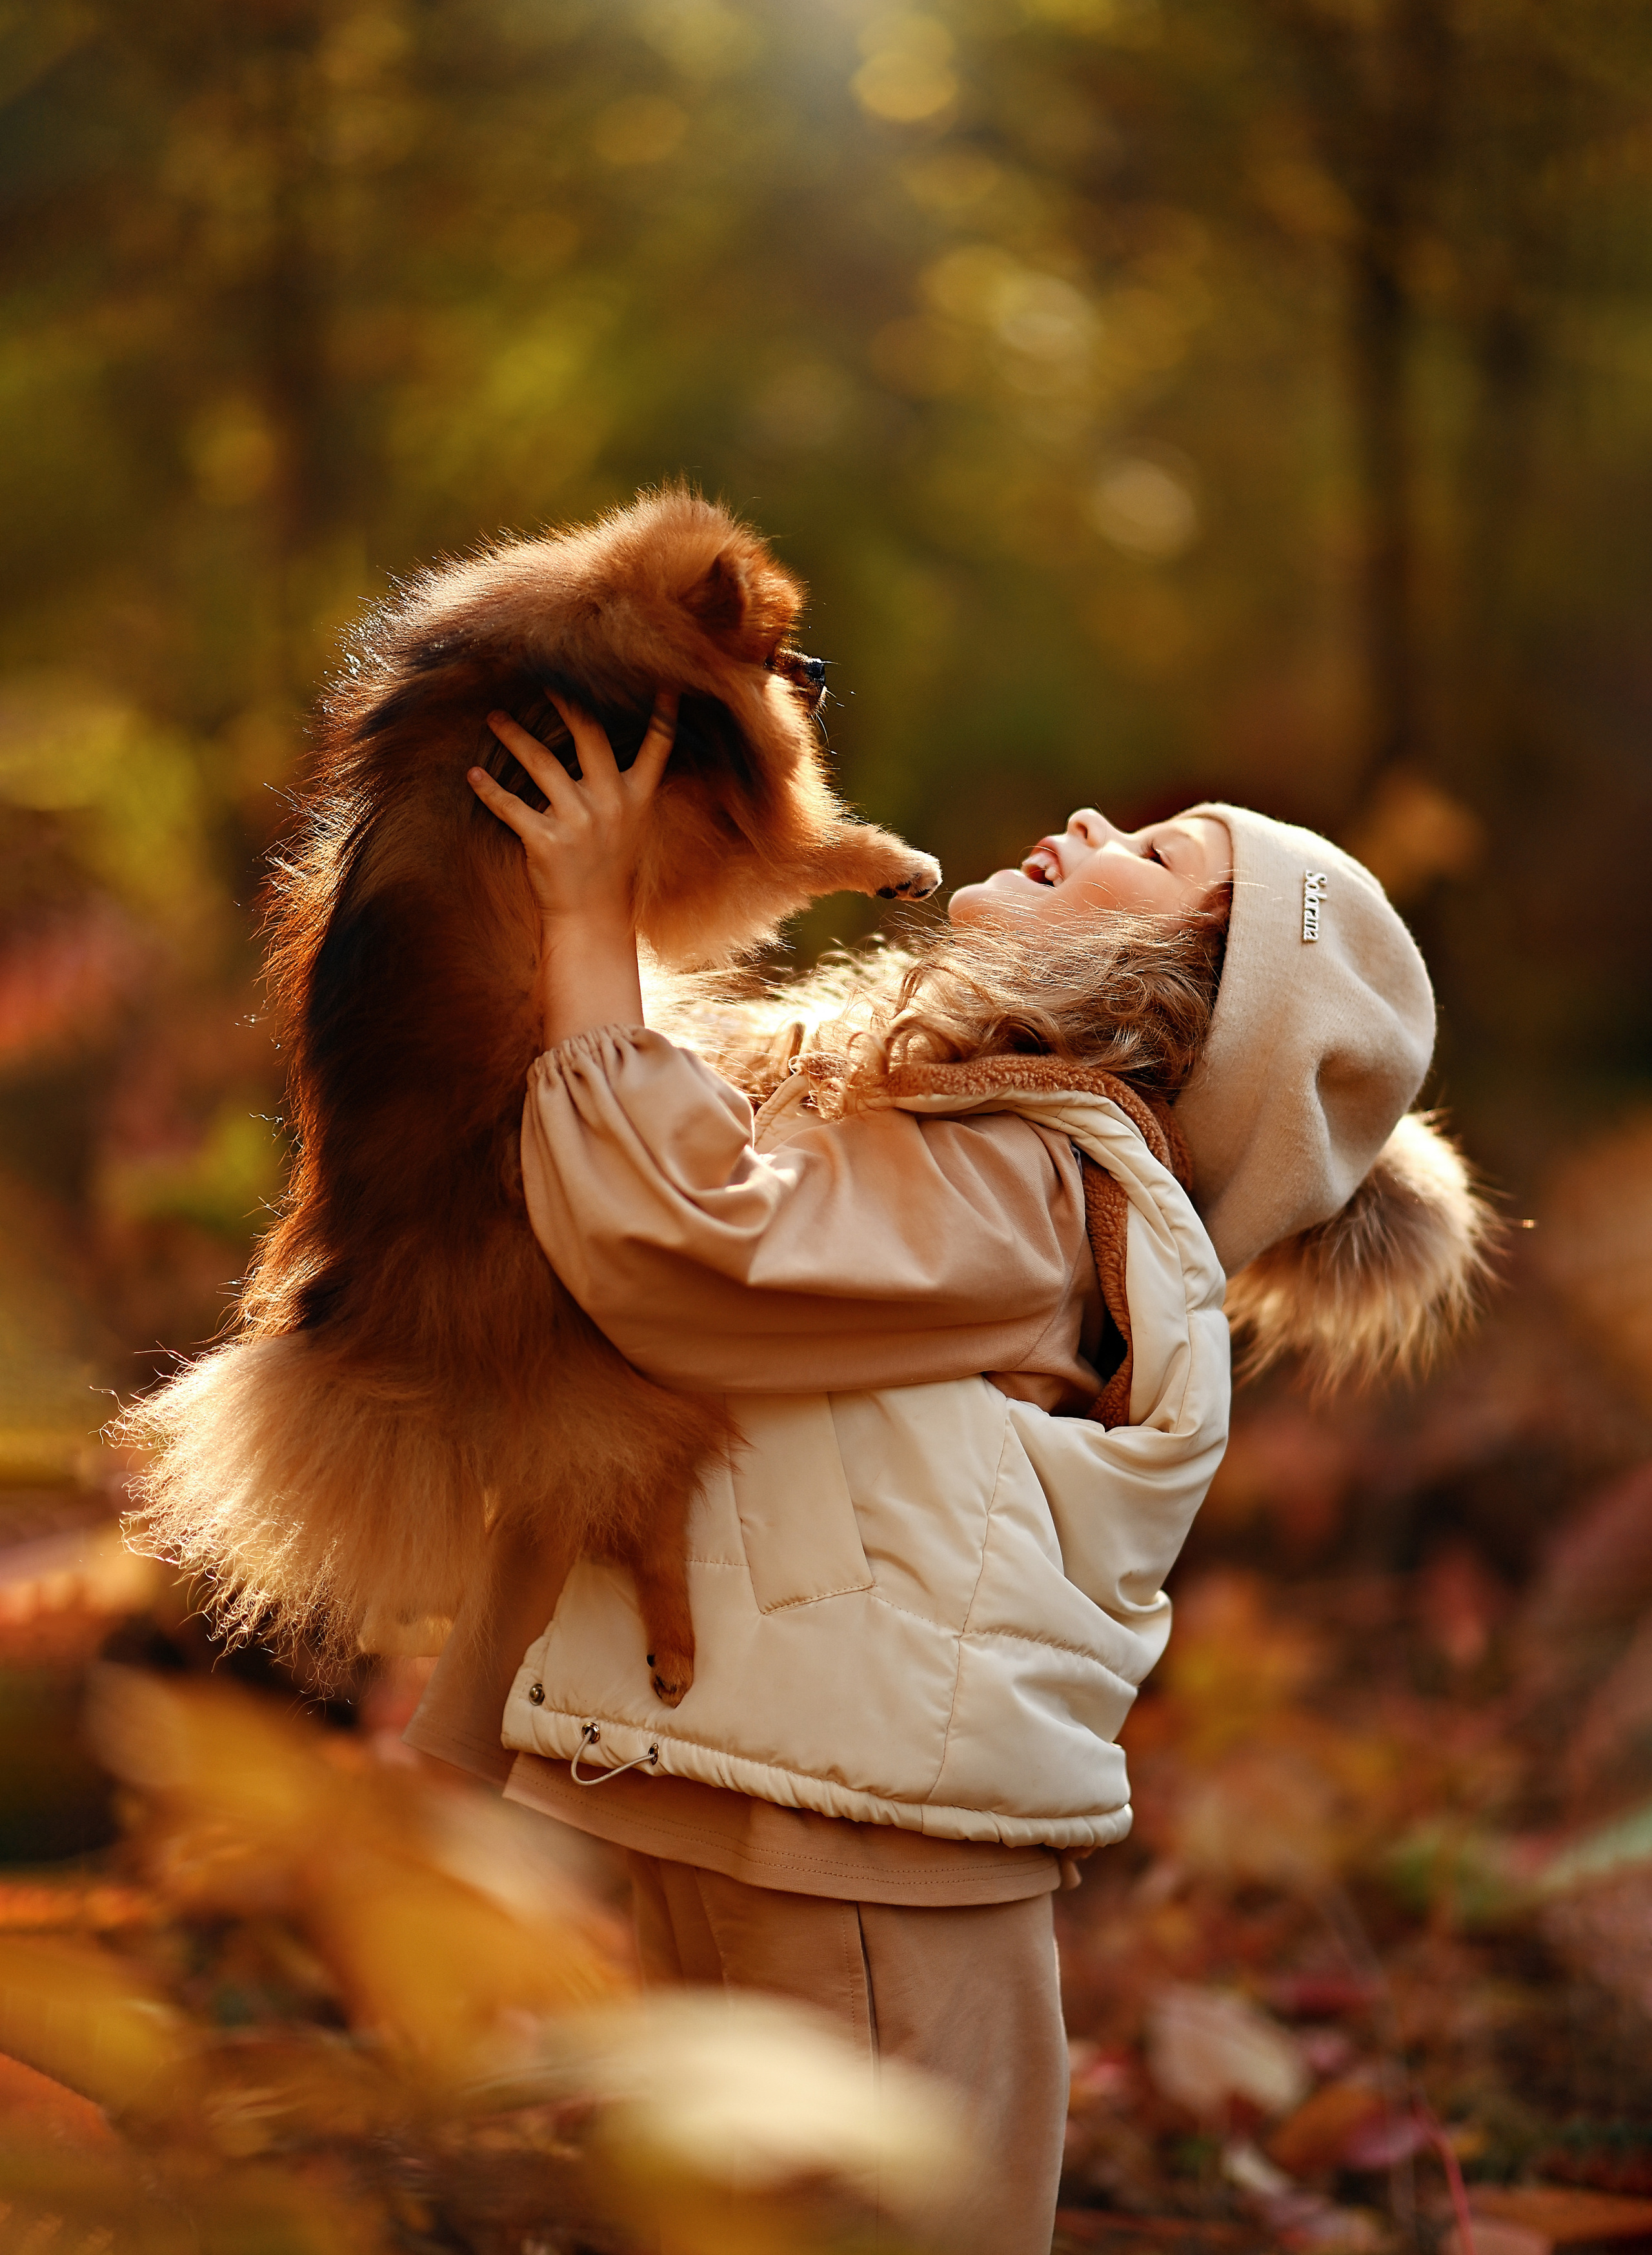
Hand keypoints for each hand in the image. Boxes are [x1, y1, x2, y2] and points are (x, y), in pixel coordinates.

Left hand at [467, 691, 675, 1049]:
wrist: (593, 920)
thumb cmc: (609, 867)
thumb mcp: (631, 826)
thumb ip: (625, 787)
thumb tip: (607, 747)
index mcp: (637, 797)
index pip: (657, 747)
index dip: (663, 713)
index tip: (665, 680)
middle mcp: (611, 804)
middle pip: (590, 735)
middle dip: (567, 701)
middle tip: (544, 676)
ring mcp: (580, 822)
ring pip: (542, 764)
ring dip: (514, 736)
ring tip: (494, 717)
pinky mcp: (547, 843)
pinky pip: (511, 806)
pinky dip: (488, 789)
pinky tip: (472, 774)